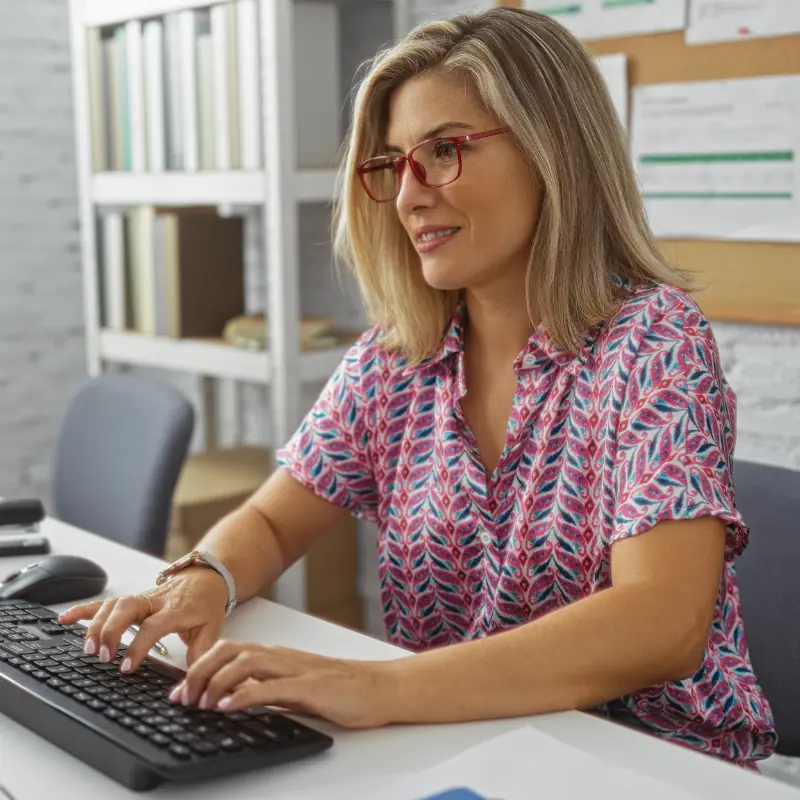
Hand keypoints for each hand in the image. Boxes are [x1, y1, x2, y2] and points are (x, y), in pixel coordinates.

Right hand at [57, 567, 228, 672]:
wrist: (206, 577)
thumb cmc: (206, 605)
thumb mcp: (211, 630)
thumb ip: (201, 657)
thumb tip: (190, 687)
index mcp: (176, 610)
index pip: (153, 626)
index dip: (138, 646)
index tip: (126, 668)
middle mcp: (155, 601)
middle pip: (127, 608)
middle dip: (111, 631)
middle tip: (102, 656)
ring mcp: (141, 598)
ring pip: (114, 604)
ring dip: (96, 624)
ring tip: (88, 649)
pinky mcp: (131, 598)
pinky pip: (104, 602)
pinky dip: (83, 609)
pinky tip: (65, 619)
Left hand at [171, 641, 394, 728]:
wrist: (378, 688)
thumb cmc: (340, 690)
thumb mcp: (293, 690)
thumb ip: (266, 690)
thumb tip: (232, 701)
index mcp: (276, 656)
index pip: (228, 651)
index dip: (198, 667)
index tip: (178, 692)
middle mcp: (281, 657)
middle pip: (229, 651)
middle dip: (198, 672)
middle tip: (180, 698)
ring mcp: (295, 669)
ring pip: (245, 663)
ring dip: (216, 682)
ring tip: (200, 703)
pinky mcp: (309, 686)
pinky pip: (271, 686)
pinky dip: (246, 694)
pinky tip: (229, 707)